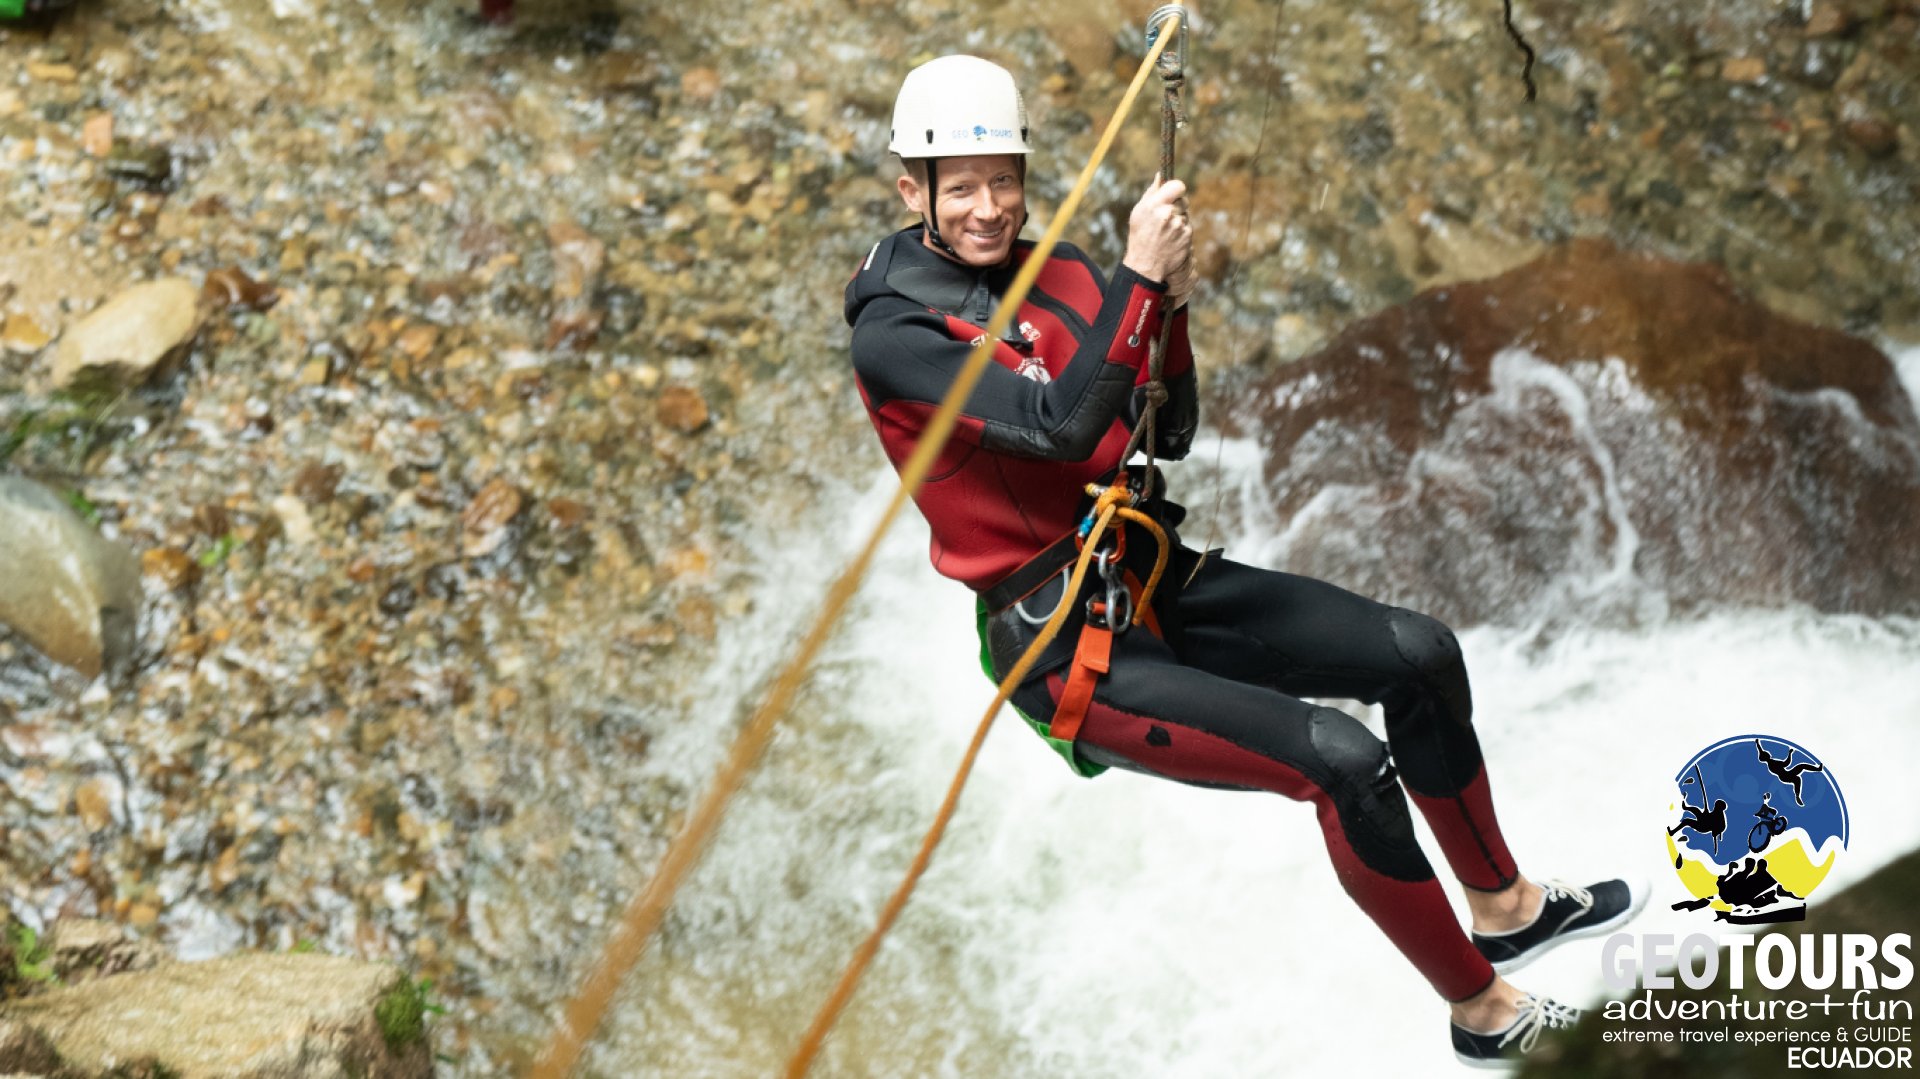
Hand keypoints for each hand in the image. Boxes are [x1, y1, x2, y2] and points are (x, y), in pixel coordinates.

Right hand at [1121, 175, 1192, 298]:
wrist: (1145, 265)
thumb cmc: (1140, 236)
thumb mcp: (1139, 213)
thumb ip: (1151, 193)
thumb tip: (1160, 176)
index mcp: (1154, 205)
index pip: (1177, 186)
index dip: (1177, 188)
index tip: (1175, 192)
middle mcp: (1167, 214)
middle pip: (1183, 200)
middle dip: (1177, 206)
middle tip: (1166, 218)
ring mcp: (1179, 225)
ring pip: (1185, 215)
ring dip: (1178, 220)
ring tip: (1166, 233)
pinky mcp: (1187, 235)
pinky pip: (1187, 227)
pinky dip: (1182, 232)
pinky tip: (1171, 240)